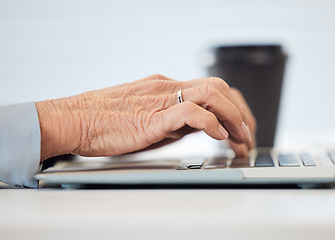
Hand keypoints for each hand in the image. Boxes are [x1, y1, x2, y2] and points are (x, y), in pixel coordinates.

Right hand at [35, 74, 255, 160]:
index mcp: (167, 87)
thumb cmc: (106, 121)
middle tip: (248, 136)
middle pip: (219, 88)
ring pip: (211, 94)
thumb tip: (202, 129)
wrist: (75, 119)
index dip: (234, 108)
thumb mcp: (149, 117)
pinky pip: (189, 111)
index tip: (241, 128)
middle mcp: (168, 88)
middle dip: (241, 112)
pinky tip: (219, 136)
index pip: (213, 89)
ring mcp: (161, 99)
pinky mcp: (152, 116)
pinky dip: (210, 122)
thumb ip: (176, 120)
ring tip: (241, 138)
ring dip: (233, 117)